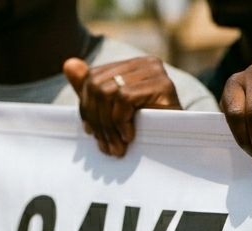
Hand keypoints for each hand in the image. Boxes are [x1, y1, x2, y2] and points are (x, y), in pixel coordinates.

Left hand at [64, 56, 180, 156]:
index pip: (93, 78)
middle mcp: (144, 63)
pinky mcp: (163, 85)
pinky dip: (121, 121)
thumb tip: (68, 64)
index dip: (86, 107)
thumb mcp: (114, 114)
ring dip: (108, 126)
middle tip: (103, 146)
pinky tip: (130, 137)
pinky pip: (124, 98)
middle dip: (96, 119)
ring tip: (116, 147)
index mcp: (132, 66)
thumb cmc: (150, 133)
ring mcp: (155, 72)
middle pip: (97, 85)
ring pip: (108, 92)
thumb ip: (92, 90)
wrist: (183, 147)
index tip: (91, 132)